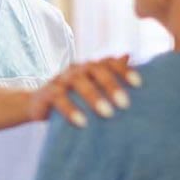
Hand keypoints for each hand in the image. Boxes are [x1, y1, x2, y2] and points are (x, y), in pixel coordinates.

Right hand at [26, 55, 141, 127]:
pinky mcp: (48, 93)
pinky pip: (59, 98)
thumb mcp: (95, 89)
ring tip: (108, 114)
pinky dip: (71, 110)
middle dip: (111, 85)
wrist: (40, 104)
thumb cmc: (74, 97)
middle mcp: (77, 69)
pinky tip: (82, 122)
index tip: (139, 84)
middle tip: (125, 104)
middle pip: (95, 70)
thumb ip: (111, 76)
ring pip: (78, 82)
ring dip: (93, 96)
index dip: (124, 70)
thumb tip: (129, 56)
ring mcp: (61, 79)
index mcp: (90, 67)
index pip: (109, 62)